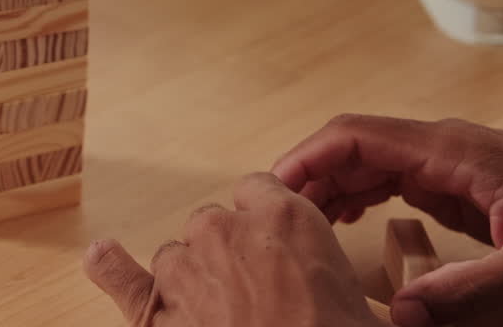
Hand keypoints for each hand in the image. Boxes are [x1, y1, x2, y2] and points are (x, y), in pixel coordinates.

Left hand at [86, 173, 382, 326]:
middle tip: (261, 300)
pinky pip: (117, 275)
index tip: (278, 249)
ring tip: (225, 319)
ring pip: (177, 255)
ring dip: (193, 279)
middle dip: (230, 253)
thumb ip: (368, 296)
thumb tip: (400, 313)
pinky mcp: (152, 308)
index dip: (268, 220)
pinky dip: (109, 268)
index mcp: (286, 219)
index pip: (260, 188)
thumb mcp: (375, 317)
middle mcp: (225, 231)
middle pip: (215, 223)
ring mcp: (183, 268)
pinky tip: (101, 259)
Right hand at [273, 115, 502, 325]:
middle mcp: (440, 149)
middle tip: (278, 219)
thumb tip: (402, 313)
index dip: (306, 158)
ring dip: (329, 189)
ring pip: (366, 164)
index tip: (273, 188)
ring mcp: (444, 164)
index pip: (354, 136)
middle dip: (309, 179)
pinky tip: (342, 220)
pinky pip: (388, 179)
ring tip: (300, 226)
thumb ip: (468, 289)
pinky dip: (357, 197)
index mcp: (450, 150)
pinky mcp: (450, 184)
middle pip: (351, 149)